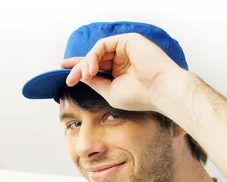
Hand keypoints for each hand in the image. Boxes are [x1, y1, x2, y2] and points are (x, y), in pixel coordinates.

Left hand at [60, 33, 182, 111]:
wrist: (159, 90)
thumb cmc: (139, 96)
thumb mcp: (110, 92)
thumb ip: (96, 82)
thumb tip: (81, 76)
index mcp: (120, 73)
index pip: (97, 68)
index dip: (80, 69)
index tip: (66, 74)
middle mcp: (122, 59)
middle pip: (94, 59)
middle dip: (79, 68)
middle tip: (70, 80)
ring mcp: (125, 49)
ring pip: (97, 52)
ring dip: (86, 64)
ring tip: (84, 77)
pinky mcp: (127, 40)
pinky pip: (103, 45)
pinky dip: (94, 56)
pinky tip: (92, 70)